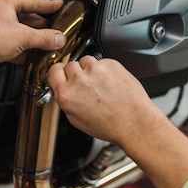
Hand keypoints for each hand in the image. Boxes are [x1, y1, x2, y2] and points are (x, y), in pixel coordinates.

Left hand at [0, 0, 64, 71]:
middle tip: (52, 31)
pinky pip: (7, 42)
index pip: (33, 0)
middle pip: (24, 17)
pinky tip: (26, 57)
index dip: (48, 4)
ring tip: (41, 46)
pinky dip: (19, 49)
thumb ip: (45, 38)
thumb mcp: (24, 37)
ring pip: (15, 31)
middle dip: (39, 27)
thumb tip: (57, 38)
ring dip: (29, 40)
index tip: (58, 5)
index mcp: (4, 1)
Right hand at [48, 55, 187, 187]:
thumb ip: (65, 100)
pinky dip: (105, 70)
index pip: (53, 71)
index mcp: (66, 94)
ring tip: (100, 86)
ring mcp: (96, 70)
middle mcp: (79, 80)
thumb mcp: (76, 120)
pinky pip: (102, 62)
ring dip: (90, 70)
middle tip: (86, 86)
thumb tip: (62, 90)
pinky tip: (110, 84)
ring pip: (86, 61)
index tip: (61, 75)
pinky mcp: (111, 64)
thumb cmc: (109, 125)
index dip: (58, 74)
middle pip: (69, 65)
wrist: (134, 122)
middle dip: (75, 74)